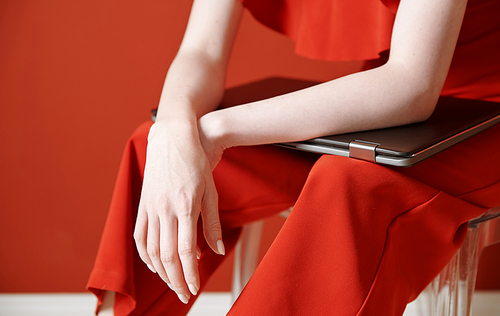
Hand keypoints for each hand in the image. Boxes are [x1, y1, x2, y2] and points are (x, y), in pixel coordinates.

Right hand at [134, 120, 223, 303]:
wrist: (172, 139)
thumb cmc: (195, 162)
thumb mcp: (210, 191)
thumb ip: (211, 222)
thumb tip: (216, 249)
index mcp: (185, 206)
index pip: (186, 251)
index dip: (190, 274)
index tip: (195, 288)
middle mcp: (164, 210)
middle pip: (168, 256)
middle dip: (176, 280)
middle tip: (185, 295)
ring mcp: (150, 207)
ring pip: (152, 250)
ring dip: (162, 272)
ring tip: (172, 284)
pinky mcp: (142, 205)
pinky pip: (140, 237)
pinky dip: (146, 256)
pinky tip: (154, 265)